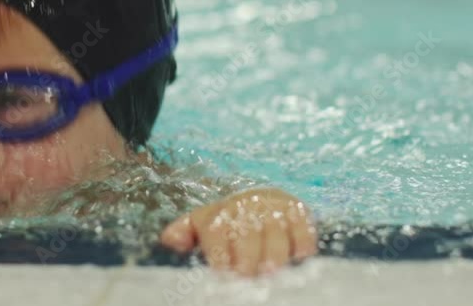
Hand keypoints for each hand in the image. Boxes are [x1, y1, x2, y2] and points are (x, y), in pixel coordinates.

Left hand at [160, 188, 316, 275]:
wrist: (259, 197)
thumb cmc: (227, 221)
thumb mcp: (201, 223)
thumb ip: (183, 232)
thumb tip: (168, 239)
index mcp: (220, 214)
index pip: (217, 233)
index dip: (219, 254)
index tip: (222, 273)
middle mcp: (247, 208)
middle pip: (248, 234)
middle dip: (247, 256)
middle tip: (247, 274)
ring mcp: (274, 209)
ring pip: (276, 231)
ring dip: (275, 252)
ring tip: (272, 271)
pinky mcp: (298, 211)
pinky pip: (303, 226)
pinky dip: (303, 241)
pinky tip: (299, 256)